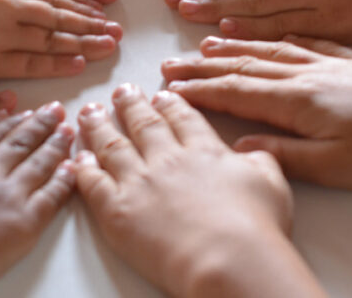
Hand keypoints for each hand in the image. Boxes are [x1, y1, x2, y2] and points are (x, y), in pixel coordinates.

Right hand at [0, 0, 120, 79]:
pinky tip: (78, 61)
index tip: (100, 5)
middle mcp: (6, 0)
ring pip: (52, 36)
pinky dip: (57, 62)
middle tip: (116, 27)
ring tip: (109, 44)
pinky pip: (32, 62)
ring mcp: (0, 30)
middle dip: (91, 20)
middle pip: (60, 11)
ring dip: (84, 41)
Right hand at [0, 106, 75, 297]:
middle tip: (55, 110)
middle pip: (18, 144)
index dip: (6, 124)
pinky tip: (74, 169)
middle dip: (39, 125)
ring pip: (40, 164)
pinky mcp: (24, 223)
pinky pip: (51, 197)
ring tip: (69, 131)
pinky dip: (65, 182)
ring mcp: (7, 195)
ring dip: (56, 146)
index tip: (21, 111)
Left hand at [74, 86, 322, 297]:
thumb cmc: (257, 227)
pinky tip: (79, 158)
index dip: (169, 104)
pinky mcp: (117, 211)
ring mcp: (139, 182)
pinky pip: (93, 183)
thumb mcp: (273, 183)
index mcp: (204, 149)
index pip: (182, 118)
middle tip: (120, 91)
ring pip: (112, 146)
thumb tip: (253, 151)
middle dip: (130, 104)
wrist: (229, 259)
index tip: (160, 94)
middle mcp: (168, 158)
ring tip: (89, 113)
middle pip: (143, 124)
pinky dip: (84, 168)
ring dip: (99, 127)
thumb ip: (261, 160)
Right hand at [163, 36, 351, 190]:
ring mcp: (326, 60)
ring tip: (205, 42)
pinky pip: (300, 39)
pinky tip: (266, 34)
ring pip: (268, 47)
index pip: (237, 90)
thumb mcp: (337, 166)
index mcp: (299, 98)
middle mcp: (306, 71)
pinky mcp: (346, 57)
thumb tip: (238, 145)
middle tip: (170, 64)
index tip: (169, 86)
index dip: (200, 89)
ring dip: (233, 45)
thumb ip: (284, 155)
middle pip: (244, 64)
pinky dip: (274, 36)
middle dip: (204, 66)